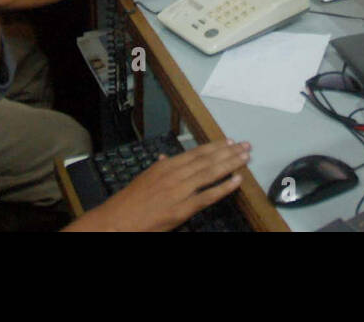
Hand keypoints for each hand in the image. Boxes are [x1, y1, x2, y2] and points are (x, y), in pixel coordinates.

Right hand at [69, 140, 250, 231]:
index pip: (195, 153)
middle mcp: (174, 174)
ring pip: (210, 173)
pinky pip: (208, 196)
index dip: (214, 146)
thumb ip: (158, 167)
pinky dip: (224, 187)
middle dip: (228, 152)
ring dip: (230, 164)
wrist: (117, 221)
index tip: (229, 141)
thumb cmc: (128, 202)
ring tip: (245, 157)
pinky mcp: (182, 208)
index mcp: (165, 166)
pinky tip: (236, 180)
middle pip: (207, 160)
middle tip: (246, 145)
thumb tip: (165, 158)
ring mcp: (179, 190)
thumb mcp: (144, 178)